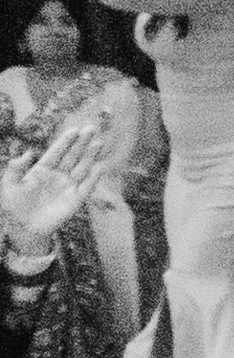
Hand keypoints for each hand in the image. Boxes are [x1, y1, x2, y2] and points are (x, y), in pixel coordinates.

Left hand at [0, 111, 112, 254]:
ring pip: (82, 168)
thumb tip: (28, 153)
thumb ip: (16, 169)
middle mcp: (57, 176)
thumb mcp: (8, 185)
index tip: (74, 129)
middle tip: (92, 128)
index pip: (56, 152)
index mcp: (41, 170)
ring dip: (91, 155)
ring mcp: (67, 187)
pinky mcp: (75, 200)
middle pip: (72, 156)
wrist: (24, 229)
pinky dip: (94, 177)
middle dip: (82, 142)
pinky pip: (87, 186)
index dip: (65, 141)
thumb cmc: (14, 207)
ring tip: (99, 142)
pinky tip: (100, 166)